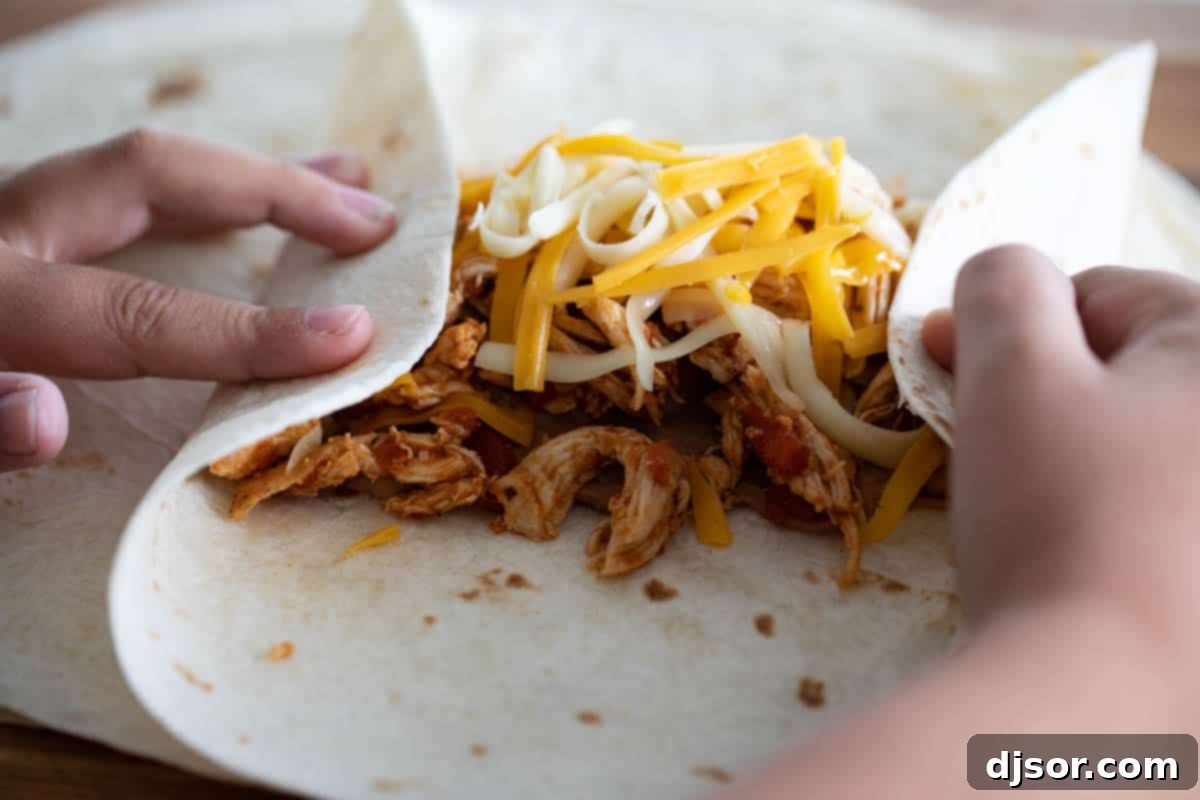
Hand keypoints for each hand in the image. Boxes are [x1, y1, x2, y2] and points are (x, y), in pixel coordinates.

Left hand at [0, 129, 396, 471]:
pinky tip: (252, 203)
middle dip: (276, 192)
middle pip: (154, 172)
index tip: (350, 338)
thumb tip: (44, 422)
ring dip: (254, 175)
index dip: (248, 330)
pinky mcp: (14, 214)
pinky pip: (124, 177)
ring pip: (145, 161)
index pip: (136, 313)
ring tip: (350, 181)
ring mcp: (12, 207)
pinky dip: (204, 184)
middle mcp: (6, 222)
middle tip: (376, 226)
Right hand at [725, 246, 1199, 798]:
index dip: (1008, 326)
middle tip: (992, 446)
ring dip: (1072, 450)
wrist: (1114, 694)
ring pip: (1136, 437)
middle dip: (1044, 390)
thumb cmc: (1064, 512)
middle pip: (1125, 367)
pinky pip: (1154, 500)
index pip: (1100, 293)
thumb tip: (999, 271)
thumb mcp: (1014, 373)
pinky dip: (1107, 508)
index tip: (946, 371)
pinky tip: (1076, 551)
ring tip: (1031, 508)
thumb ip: (1003, 285)